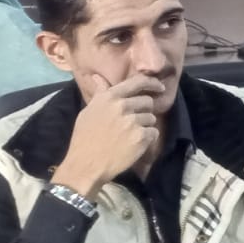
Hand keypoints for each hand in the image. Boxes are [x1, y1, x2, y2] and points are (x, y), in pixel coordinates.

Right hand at [51, 72, 165, 196]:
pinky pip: (154, 132)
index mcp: (109, 98)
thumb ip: (100, 94)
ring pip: (151, 118)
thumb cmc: (84, 139)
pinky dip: (147, 139)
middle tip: (133, 123)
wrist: (85, 166)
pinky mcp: (141, 137)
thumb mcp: (88, 112)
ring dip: (145, 126)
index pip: (138, 82)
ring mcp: (133, 121)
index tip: (160, 87)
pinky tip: (134, 145)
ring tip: (129, 136)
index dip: (152, 83)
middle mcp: (122, 106)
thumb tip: (98, 76)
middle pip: (148, 102)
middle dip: (144, 111)